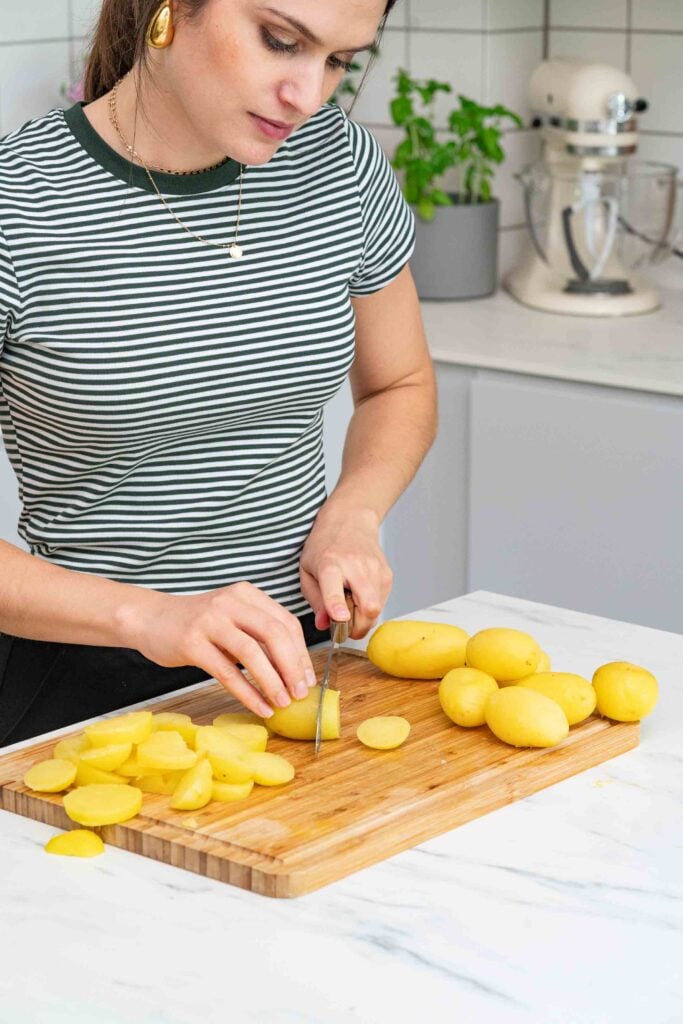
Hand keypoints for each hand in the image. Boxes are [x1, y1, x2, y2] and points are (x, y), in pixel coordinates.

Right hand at [120, 582, 316, 717]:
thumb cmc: (197, 623)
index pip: (286, 622)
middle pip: (274, 634)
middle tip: (300, 693)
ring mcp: (210, 620)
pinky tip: (259, 707)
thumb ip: (258, 635)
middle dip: (292, 666)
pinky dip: (247, 692)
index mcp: (247, 594)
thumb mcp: (231, 619)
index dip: (301, 653)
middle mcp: (231, 602)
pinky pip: (226, 671)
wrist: (149, 618)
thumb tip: (293, 671)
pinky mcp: (192, 642)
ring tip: (282, 702)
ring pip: (252, 652)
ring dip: (272, 681)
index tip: (308, 679)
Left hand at [299, 506, 392, 637]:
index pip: (334, 587)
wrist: (350, 520)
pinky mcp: (387, 574)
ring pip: (376, 609)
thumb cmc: (324, 546)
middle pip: (368, 605)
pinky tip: (359, 595)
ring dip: (363, 618)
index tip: (340, 618)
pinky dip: (370, 607)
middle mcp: (355, 566)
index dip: (337, 605)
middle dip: (358, 627)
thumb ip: (315, 600)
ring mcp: (375, 570)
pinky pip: (381, 603)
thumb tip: (324, 625)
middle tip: (346, 629)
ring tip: (350, 604)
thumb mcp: (307, 571)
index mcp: (329, 564)